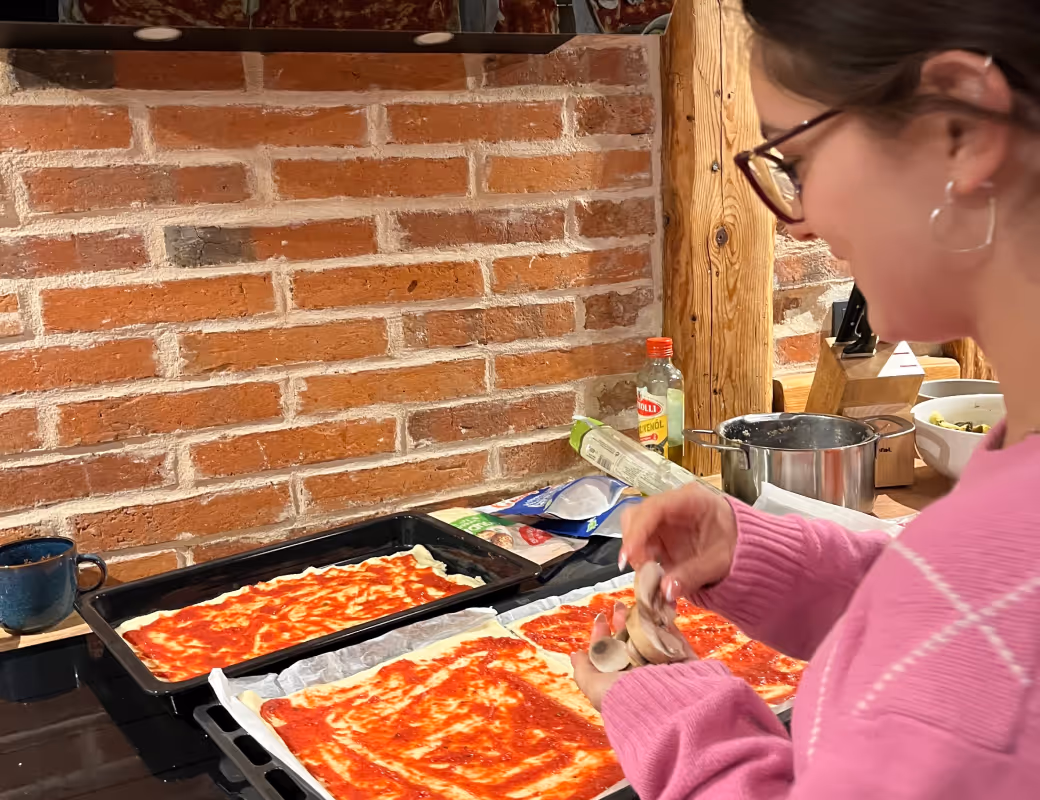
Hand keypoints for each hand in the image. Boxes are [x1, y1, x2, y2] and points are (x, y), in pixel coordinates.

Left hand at [572, 602, 698, 710]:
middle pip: (630, 644)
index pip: (608, 655)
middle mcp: (643, 678)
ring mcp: (665, 671)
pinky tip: (659, 612)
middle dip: (623, 623)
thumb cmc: (627, 700)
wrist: (667, 711)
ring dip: (644, 621)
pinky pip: (675, 641)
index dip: (602, 635)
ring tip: (638, 605)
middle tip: (619, 606)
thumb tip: (576, 657)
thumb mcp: (596, 688)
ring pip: (652, 640)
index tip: (600, 619)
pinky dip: (668, 626)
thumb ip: (584, 671)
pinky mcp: (686, 665)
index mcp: (621, 685)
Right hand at [620, 482, 737, 601]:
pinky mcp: (661, 534)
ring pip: (634, 529)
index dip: (637, 531)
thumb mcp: (721, 562)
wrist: (749, 550)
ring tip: (650, 575)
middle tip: (641, 569)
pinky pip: (641, 544)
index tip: (629, 556)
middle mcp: (673, 504)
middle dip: (633, 542)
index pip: (654, 508)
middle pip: (637, 515)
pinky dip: (641, 560)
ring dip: (635, 553)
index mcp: (691, 499)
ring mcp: (665, 519)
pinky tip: (652, 575)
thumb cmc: (740, 546)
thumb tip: (665, 590)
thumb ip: (693, 575)